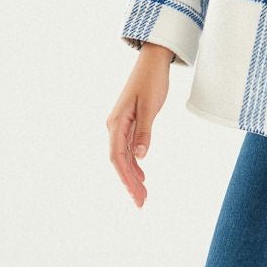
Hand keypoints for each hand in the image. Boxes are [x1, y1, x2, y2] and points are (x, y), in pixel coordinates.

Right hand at [108, 44, 173, 207]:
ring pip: (124, 157)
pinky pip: (128, 149)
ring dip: (132, 177)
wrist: (152, 62)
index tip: (136, 195)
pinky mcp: (128, 123)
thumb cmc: (151, 81)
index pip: (118, 157)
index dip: (126, 179)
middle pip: (120, 161)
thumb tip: (140, 156)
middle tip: (142, 204)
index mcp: (117, 123)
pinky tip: (142, 175)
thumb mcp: (151, 107)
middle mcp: (114, 126)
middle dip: (130, 184)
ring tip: (143, 196)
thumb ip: (144, 132)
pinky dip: (135, 164)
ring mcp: (120, 125)